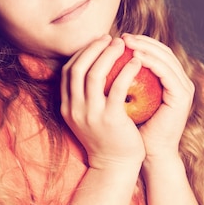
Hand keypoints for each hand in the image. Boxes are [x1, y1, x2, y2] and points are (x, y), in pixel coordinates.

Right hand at [60, 36, 144, 170]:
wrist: (115, 165)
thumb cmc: (107, 138)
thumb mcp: (89, 116)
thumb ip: (87, 96)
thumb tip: (96, 68)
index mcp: (67, 107)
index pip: (68, 71)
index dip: (82, 53)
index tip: (98, 44)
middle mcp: (74, 109)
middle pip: (78, 68)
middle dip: (94, 48)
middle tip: (111, 39)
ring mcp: (90, 114)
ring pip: (95, 74)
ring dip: (109, 54)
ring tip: (124, 45)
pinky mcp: (110, 118)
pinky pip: (118, 87)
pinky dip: (126, 70)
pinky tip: (136, 62)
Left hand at [122, 34, 194, 159]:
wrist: (149, 155)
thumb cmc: (133, 130)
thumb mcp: (125, 101)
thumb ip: (121, 82)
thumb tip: (99, 63)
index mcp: (168, 81)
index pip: (154, 53)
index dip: (137, 43)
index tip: (115, 40)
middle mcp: (180, 81)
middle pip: (162, 50)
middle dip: (141, 41)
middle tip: (121, 36)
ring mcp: (184, 88)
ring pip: (165, 58)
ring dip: (145, 47)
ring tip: (126, 42)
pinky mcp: (182, 97)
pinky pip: (166, 73)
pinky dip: (151, 63)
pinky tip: (134, 58)